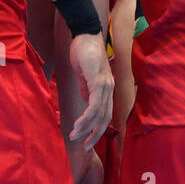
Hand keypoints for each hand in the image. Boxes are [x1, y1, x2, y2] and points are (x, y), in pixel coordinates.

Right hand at [67, 31, 114, 150]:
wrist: (84, 36)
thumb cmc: (84, 54)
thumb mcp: (84, 76)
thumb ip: (87, 89)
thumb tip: (86, 102)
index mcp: (106, 89)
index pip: (105, 115)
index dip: (97, 130)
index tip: (88, 142)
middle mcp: (109, 89)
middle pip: (105, 118)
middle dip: (95, 135)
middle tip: (84, 147)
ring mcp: (105, 85)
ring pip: (99, 113)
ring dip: (87, 128)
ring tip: (75, 137)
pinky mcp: (98, 80)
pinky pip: (94, 103)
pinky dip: (87, 116)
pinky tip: (78, 124)